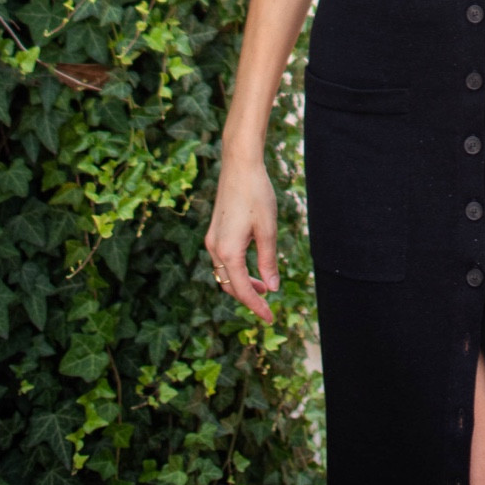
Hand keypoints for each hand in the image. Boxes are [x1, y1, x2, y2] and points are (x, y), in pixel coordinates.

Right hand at [204, 151, 279, 322]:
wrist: (239, 165)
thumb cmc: (256, 194)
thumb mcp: (267, 230)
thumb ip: (268, 261)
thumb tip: (272, 287)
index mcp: (228, 251)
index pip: (241, 289)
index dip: (256, 306)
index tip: (270, 318)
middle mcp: (214, 248)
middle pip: (229, 285)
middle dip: (248, 297)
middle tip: (268, 306)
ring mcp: (212, 240)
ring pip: (225, 274)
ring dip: (242, 283)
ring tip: (264, 288)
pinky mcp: (215, 231)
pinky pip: (223, 261)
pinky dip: (236, 270)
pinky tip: (252, 266)